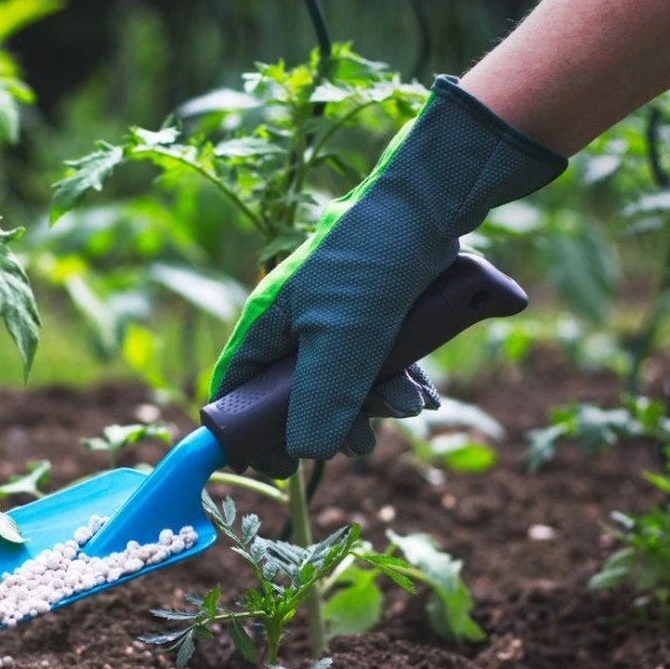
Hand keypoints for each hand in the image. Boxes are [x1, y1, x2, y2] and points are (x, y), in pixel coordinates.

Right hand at [210, 76, 565, 478]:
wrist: (432, 202)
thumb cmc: (370, 262)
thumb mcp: (343, 340)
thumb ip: (320, 400)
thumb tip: (305, 455)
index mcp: (266, 325)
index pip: (237, 390)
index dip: (250, 432)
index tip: (277, 466)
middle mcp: (294, 324)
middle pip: (296, 397)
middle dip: (332, 422)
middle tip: (361, 441)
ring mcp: (335, 320)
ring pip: (343, 384)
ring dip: (375, 404)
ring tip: (407, 407)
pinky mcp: (374, 315)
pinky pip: (377, 365)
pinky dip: (399, 384)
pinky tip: (423, 395)